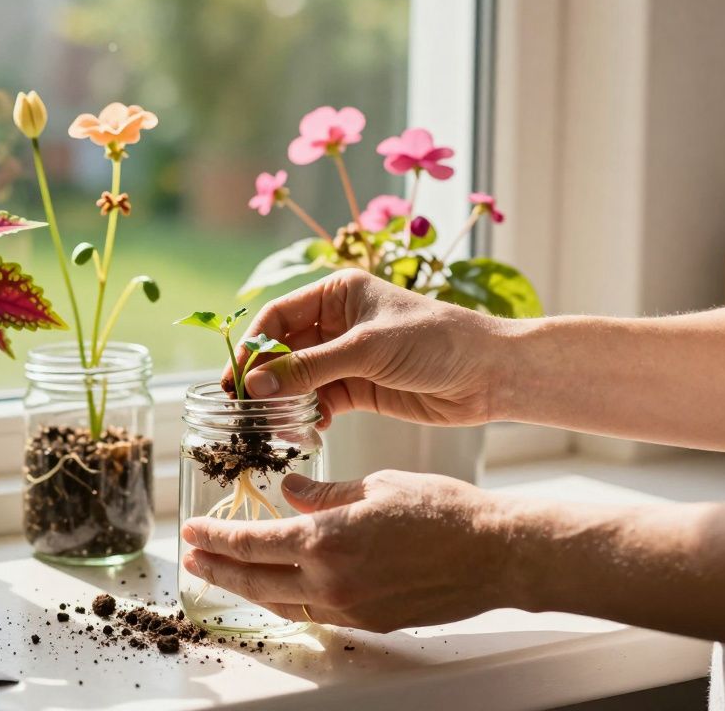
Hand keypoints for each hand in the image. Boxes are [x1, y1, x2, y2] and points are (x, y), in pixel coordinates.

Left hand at [180, 469, 515, 632]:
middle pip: (255, 580)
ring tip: (225, 574)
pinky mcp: (371, 622)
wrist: (498, 554)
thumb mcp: (374, 486)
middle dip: (218, 568)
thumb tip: (289, 491)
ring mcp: (350, 609)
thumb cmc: (444, 511)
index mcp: (325, 542)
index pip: (251, 543)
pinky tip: (280, 589)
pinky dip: (288, 601)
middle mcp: (330, 583)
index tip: (191, 529)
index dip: (215, 536)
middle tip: (192, 558)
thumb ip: (322, 492)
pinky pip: (314, 614)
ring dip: (248, 589)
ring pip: (281, 603)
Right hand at [227, 268, 510, 427]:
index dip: (253, 348)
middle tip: (244, 410)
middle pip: (282, 350)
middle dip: (264, 379)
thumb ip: (308, 367)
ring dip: (284, 402)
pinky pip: (319, 401)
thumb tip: (254, 385)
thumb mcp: (365, 349)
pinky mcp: (359, 388)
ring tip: (271, 426)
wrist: (490, 374)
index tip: (234, 382)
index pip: (277, 317)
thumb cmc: (435, 341)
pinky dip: (308, 416)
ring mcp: (346, 357)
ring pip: (298, 380)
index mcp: (336, 293)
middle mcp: (336, 322)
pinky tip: (308, 430)